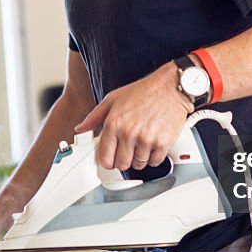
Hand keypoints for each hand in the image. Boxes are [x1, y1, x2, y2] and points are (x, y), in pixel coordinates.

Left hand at [74, 62, 192, 170]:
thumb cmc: (144, 91)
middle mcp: (129, 133)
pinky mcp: (163, 143)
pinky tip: (153, 145)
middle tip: (127, 151)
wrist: (170, 87)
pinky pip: (155, 162)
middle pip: (121, 165)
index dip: (107, 161)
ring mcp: (146, 139)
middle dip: (123, 160)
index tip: (110, 159)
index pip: (104, 157)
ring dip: (139, 159)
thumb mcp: (113, 99)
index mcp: (114, 123)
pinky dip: (154, 157)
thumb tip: (81, 128)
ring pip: (138, 165)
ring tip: (141, 144)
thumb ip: (95, 116)